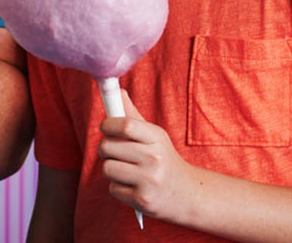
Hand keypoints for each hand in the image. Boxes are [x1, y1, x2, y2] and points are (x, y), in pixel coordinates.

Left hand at [98, 91, 194, 223]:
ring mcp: (149, 180)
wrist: (187, 194)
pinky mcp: (142, 200)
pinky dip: (118, 186)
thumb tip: (118, 92)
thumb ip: (133, 116)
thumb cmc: (164, 159)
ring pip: (107, 168)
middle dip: (104, 148)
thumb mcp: (154, 136)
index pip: (125, 125)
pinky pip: (113, 188)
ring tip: (123, 168)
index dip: (108, 124)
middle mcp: (154, 158)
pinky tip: (132, 185)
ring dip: (110, 168)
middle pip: (108, 146)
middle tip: (111, 150)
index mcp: (156, 138)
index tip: (105, 127)